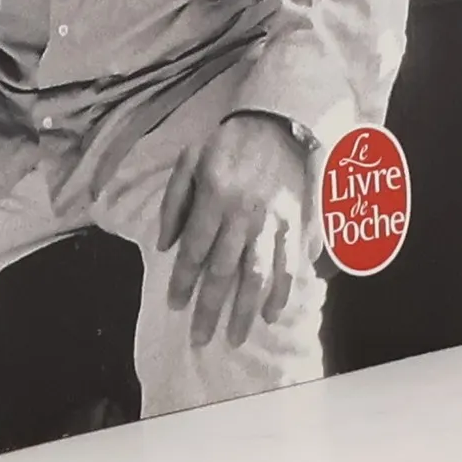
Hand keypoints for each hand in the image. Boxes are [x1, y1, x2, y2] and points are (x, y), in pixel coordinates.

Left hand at [157, 111, 307, 348]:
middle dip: (210, 308)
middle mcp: (244, 214)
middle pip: (224, 271)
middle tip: (200, 338)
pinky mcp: (297, 225)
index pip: (195, 249)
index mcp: (215, 196)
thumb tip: (164, 245)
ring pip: (259, 277)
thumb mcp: (190, 160)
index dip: (183, 280)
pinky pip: (291, 267)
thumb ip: (174, 201)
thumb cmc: (229, 145)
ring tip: (234, 337)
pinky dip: (282, 295)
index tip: (174, 305)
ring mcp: (274, 222)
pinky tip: (271, 315)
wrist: (280, 123)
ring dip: (245, 312)